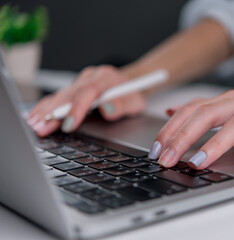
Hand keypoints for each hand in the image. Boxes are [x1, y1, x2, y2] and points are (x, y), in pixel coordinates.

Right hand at [27, 65, 145, 136]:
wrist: (130, 84)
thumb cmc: (132, 95)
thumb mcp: (135, 102)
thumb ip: (123, 105)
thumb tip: (108, 109)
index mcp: (106, 77)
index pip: (88, 91)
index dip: (77, 108)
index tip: (70, 125)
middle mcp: (90, 76)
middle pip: (69, 94)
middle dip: (54, 113)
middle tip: (42, 129)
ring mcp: (80, 81)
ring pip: (60, 95)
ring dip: (46, 111)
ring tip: (33, 125)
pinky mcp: (74, 88)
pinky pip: (57, 97)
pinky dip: (45, 107)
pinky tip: (35, 116)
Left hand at [148, 90, 233, 168]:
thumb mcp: (232, 113)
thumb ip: (205, 112)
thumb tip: (172, 112)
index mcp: (227, 100)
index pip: (192, 109)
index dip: (171, 128)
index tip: (156, 149)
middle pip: (208, 114)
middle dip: (184, 137)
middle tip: (168, 158)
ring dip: (215, 144)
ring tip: (198, 162)